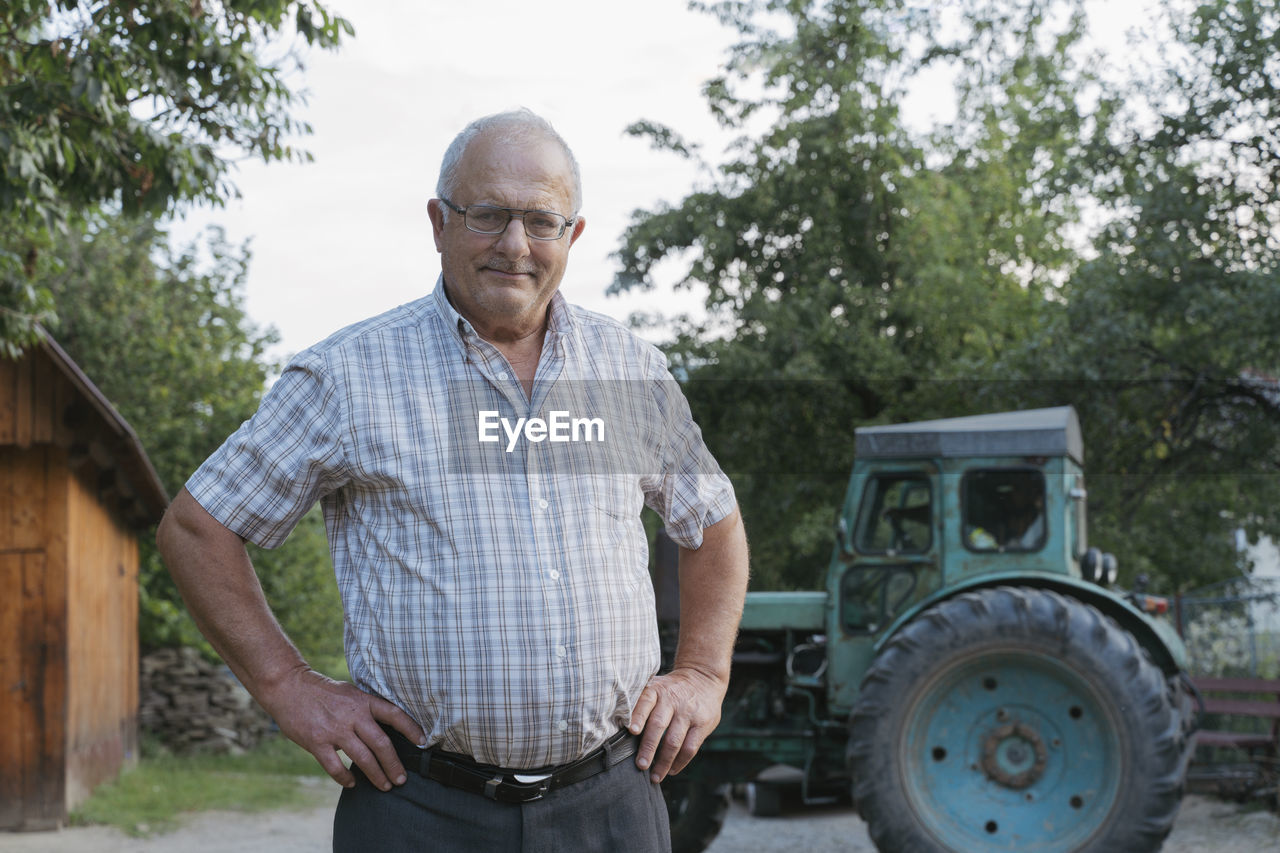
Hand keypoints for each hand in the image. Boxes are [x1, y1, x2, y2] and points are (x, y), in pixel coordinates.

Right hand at [258, 667, 425, 790]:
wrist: (288, 687)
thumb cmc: (321, 691)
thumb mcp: (349, 692)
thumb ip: (365, 708)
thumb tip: (385, 727)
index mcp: (362, 700)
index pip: (394, 714)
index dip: (411, 729)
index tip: (422, 742)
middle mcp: (352, 715)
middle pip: (381, 743)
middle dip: (394, 764)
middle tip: (402, 779)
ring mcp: (334, 729)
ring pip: (362, 758)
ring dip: (376, 775)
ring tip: (385, 786)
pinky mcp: (316, 742)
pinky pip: (334, 767)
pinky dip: (345, 778)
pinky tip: (352, 784)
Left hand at [628, 666, 726, 782]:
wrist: (703, 678)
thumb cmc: (670, 689)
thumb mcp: (656, 686)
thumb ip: (641, 703)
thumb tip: (617, 726)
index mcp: (657, 689)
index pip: (645, 702)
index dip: (638, 716)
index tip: (632, 731)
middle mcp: (673, 699)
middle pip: (659, 725)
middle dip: (648, 748)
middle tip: (640, 765)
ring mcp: (689, 712)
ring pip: (674, 741)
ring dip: (663, 762)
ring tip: (655, 777)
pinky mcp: (703, 723)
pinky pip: (690, 747)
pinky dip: (680, 762)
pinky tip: (671, 771)